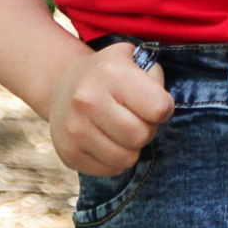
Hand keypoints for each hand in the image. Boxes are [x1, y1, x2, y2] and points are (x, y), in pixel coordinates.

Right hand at [44, 42, 173, 175]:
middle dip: (147, 129)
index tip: (153, 101)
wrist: (63, 84)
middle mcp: (88, 100)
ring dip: (131, 147)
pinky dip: (115, 160)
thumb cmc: (110, 73)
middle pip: (142, 136)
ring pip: (126, 159)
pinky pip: (110, 170)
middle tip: (136, 117)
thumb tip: (161, 110)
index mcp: (110, 73)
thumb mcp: (134, 58)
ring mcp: (74, 129)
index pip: (159, 108)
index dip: (164, 108)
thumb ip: (155, 78)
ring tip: (121, 129)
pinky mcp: (68, 152)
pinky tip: (106, 139)